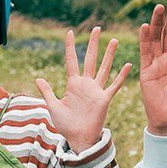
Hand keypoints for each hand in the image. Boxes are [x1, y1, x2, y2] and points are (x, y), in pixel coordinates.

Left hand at [35, 27, 130, 152]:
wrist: (78, 139)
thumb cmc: (66, 125)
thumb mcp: (53, 106)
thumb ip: (47, 91)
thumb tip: (38, 78)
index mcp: (73, 84)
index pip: (72, 61)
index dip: (70, 47)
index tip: (70, 33)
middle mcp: (86, 84)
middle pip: (90, 59)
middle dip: (93, 44)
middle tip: (97, 28)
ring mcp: (96, 90)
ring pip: (104, 68)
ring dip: (109, 54)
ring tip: (114, 40)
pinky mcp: (104, 99)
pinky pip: (114, 85)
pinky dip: (121, 75)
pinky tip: (127, 64)